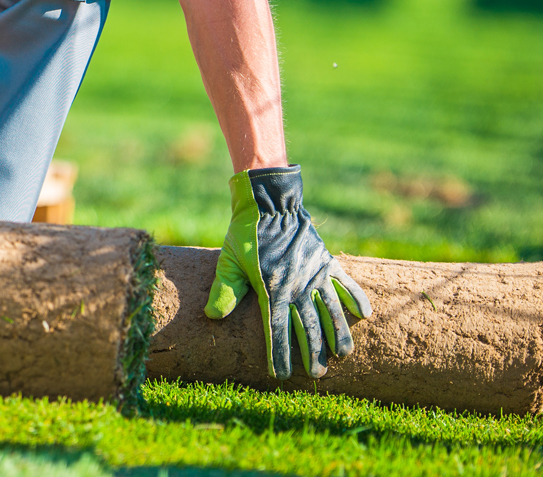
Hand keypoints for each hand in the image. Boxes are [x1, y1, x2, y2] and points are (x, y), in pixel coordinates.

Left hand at [206, 165, 371, 378]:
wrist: (270, 204)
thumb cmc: (245, 234)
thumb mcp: (229, 262)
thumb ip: (224, 289)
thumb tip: (213, 317)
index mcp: (271, 288)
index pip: (276, 329)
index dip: (278, 353)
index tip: (279, 374)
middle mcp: (297, 285)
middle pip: (307, 326)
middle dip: (312, 353)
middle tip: (317, 376)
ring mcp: (315, 273)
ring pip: (330, 310)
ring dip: (338, 333)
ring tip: (344, 355)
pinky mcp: (326, 261)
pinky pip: (345, 282)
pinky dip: (356, 297)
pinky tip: (365, 314)